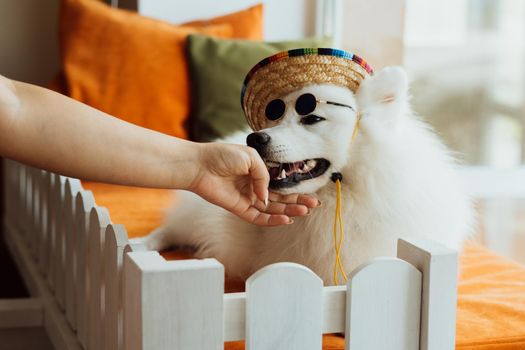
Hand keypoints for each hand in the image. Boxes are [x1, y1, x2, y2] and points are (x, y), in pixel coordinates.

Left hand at [188, 143, 319, 225]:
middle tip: (314, 205)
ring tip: (304, 212)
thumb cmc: (222, 155)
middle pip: (281, 198)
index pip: (281, 184)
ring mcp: (248, 198)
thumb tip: (266, 196)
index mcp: (258, 172)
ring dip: (288, 211)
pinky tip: (285, 219)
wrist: (200, 164)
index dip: (296, 190)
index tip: (312, 193)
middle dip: (298, 202)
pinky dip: (272, 219)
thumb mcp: (251, 157)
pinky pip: (258, 218)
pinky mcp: (239, 208)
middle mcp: (255, 187)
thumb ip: (264, 175)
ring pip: (272, 209)